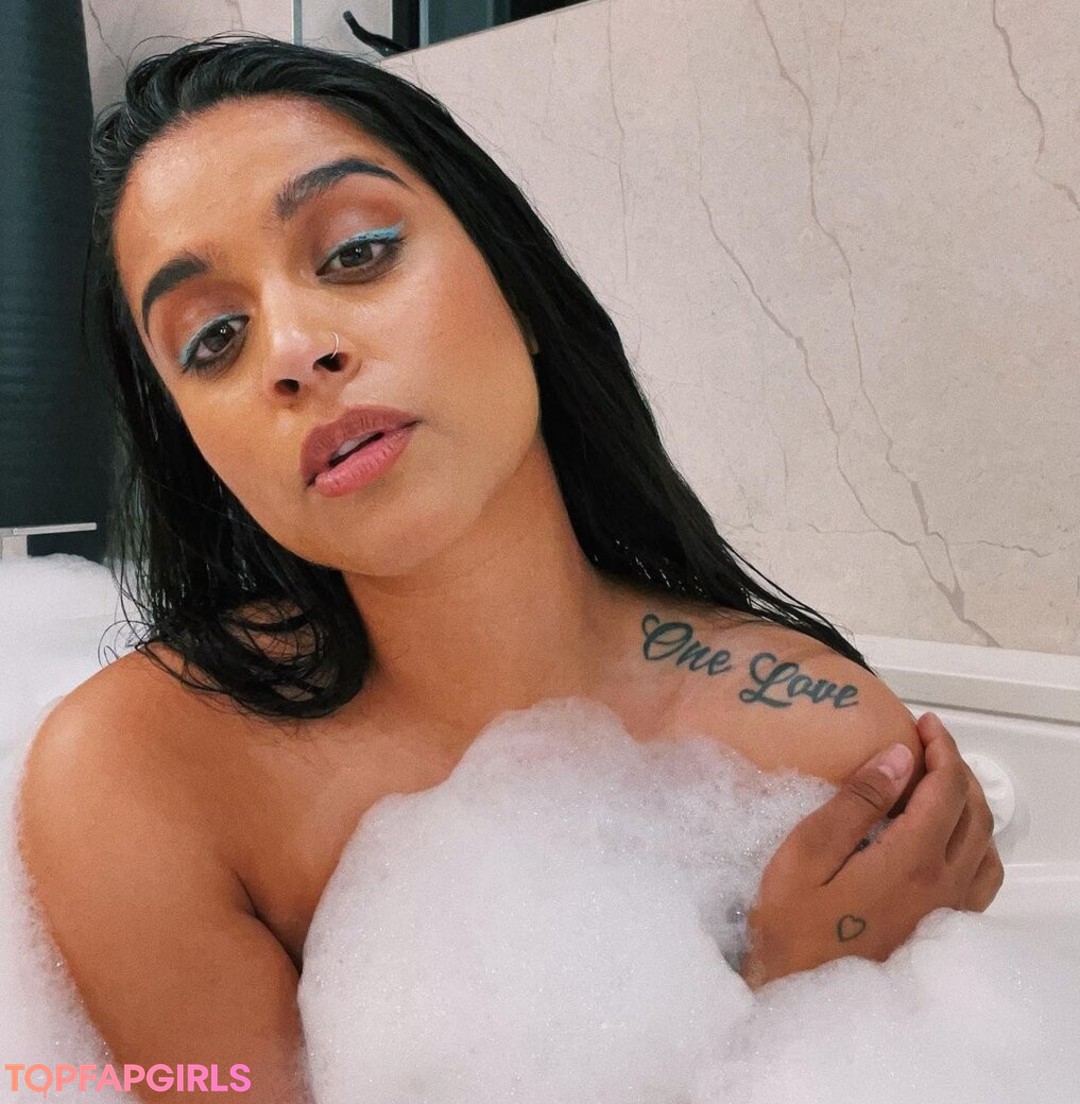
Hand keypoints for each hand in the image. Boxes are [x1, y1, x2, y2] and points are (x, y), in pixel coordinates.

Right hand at [740, 712, 1003, 988]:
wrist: (796, 989)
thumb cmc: (791, 921)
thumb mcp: (808, 852)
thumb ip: (857, 803)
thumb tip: (898, 758)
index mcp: (911, 860)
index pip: (946, 790)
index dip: (940, 749)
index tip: (923, 724)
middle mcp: (942, 885)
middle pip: (974, 812)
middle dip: (956, 767)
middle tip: (928, 743)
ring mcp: (947, 910)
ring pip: (986, 844)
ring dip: (970, 802)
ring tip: (940, 781)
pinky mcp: (941, 929)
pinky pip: (983, 877)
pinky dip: (977, 842)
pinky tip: (949, 836)